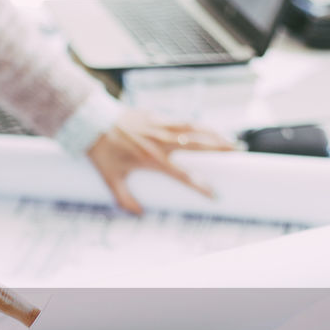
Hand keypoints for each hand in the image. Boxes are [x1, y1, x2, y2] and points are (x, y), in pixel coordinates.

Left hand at [87, 109, 233, 214]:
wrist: (91, 122)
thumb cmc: (101, 152)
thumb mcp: (110, 179)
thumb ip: (125, 199)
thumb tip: (139, 214)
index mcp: (153, 159)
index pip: (184, 175)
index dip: (201, 185)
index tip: (215, 194)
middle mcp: (161, 141)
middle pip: (198, 144)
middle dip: (220, 149)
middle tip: (238, 152)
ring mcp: (160, 125)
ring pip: (194, 127)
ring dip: (213, 133)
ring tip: (229, 139)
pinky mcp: (155, 115)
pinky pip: (180, 119)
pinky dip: (194, 124)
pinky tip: (203, 128)